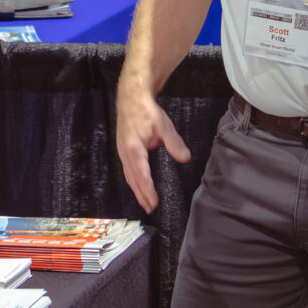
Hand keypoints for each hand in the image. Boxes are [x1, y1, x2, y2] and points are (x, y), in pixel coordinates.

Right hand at [113, 85, 189, 212]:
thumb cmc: (145, 110)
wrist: (131, 98)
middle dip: (141, 195)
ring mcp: (122, 151)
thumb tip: (185, 158)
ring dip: (137, 190)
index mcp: (133, 148)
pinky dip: (134, 181)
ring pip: (129, 176)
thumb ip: (174, 142)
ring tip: (145, 203)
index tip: (154, 202)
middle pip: (133, 179)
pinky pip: (128, 170)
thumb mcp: (163, 125)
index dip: (147, 190)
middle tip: (150, 209)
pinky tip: (139, 186)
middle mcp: (125, 152)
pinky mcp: (123, 150)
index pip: (141, 174)